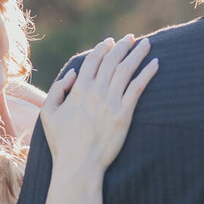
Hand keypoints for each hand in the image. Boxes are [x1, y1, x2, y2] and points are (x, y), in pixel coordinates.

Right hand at [36, 36, 157, 177]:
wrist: (79, 165)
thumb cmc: (62, 142)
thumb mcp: (48, 113)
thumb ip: (58, 89)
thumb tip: (73, 73)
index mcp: (78, 89)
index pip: (93, 60)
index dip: (102, 48)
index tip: (110, 41)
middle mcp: (96, 92)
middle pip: (112, 60)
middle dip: (123, 46)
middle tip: (131, 38)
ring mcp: (111, 102)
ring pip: (127, 69)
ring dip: (137, 53)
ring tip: (146, 43)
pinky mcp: (125, 114)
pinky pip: (138, 87)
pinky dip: (147, 73)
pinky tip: (155, 63)